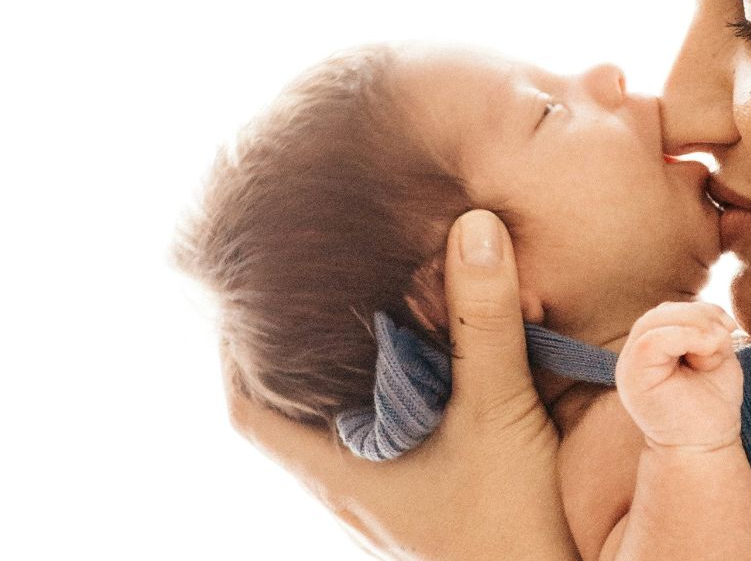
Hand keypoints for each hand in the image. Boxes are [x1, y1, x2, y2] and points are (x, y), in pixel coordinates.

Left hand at [223, 210, 577, 560]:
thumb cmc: (512, 526)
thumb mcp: (498, 409)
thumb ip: (483, 320)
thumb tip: (471, 224)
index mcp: (338, 470)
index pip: (249, 410)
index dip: (238, 352)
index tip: (249, 295)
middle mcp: (353, 489)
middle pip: (298, 414)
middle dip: (307, 349)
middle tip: (323, 282)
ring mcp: (391, 502)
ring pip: (352, 429)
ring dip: (361, 375)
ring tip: (380, 311)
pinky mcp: (430, 506)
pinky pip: (397, 443)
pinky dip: (404, 400)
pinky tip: (438, 370)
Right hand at [614, 301, 743, 452]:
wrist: (703, 447)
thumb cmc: (711, 405)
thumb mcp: (714, 357)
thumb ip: (707, 331)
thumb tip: (707, 317)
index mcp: (654, 349)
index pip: (670, 313)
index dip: (701, 310)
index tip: (730, 327)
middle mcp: (636, 354)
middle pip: (661, 312)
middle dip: (699, 316)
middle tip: (725, 334)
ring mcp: (630, 365)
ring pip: (654, 321)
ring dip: (694, 325)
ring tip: (716, 345)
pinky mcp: (632, 377)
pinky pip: (651, 341)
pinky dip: (684, 335)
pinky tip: (707, 348)